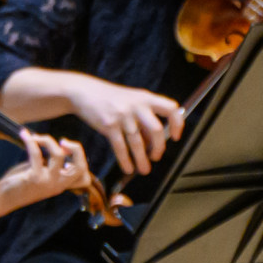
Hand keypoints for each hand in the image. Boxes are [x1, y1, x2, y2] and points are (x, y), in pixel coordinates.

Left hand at [0, 132, 93, 206]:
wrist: (2, 200)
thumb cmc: (20, 184)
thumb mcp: (40, 175)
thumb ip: (50, 165)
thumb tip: (57, 146)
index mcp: (61, 185)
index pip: (84, 178)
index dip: (81, 160)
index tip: (66, 150)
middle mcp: (58, 185)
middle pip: (80, 167)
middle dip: (76, 148)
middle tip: (62, 141)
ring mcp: (47, 182)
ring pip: (59, 155)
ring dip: (48, 140)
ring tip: (36, 137)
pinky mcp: (34, 178)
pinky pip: (36, 154)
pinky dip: (31, 141)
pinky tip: (24, 135)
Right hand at [63, 77, 184, 175]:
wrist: (85, 92)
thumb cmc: (111, 99)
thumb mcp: (132, 101)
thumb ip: (144, 118)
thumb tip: (154, 142)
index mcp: (146, 98)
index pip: (170, 108)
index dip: (177, 123)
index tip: (176, 136)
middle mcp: (136, 106)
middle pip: (156, 129)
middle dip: (159, 147)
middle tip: (156, 157)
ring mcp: (122, 115)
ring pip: (137, 142)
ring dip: (142, 159)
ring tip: (144, 170)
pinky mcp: (108, 125)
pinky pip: (120, 147)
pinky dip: (125, 160)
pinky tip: (128, 167)